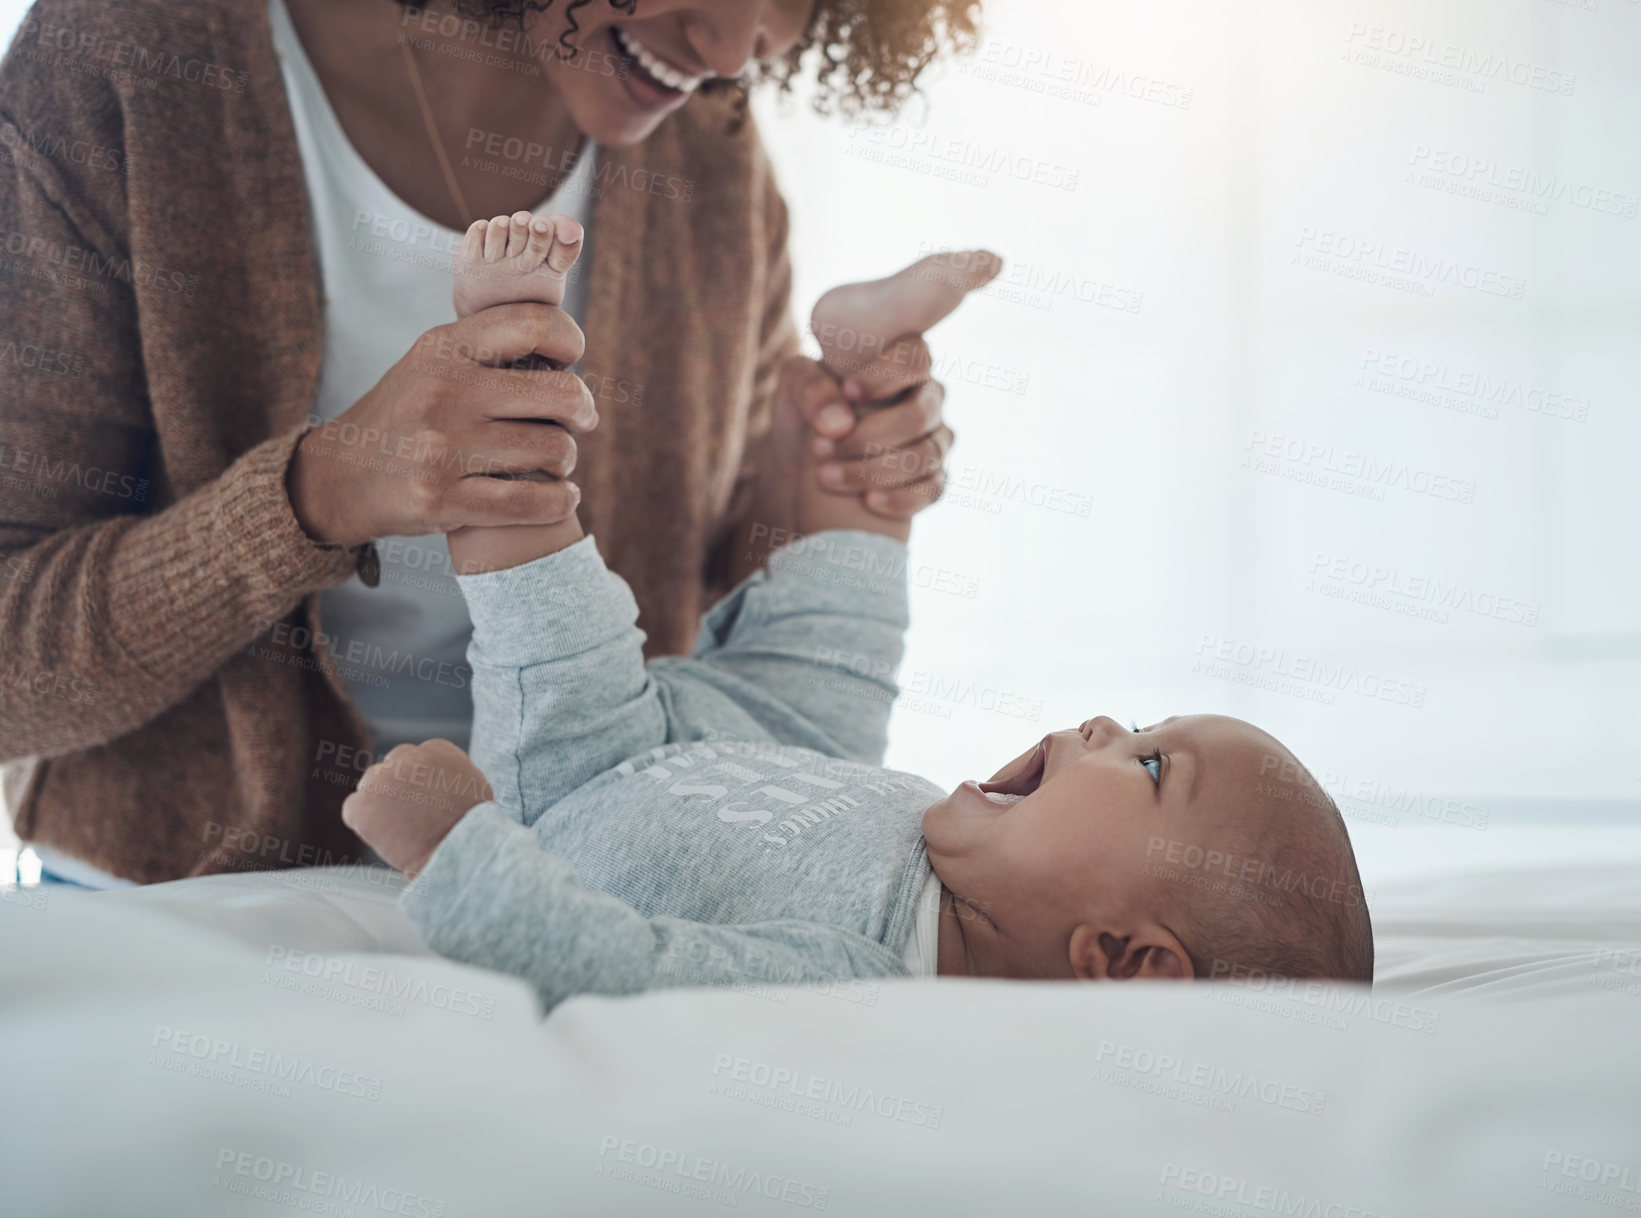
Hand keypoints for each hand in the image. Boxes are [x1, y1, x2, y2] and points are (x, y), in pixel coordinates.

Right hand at [287, 303, 595, 547]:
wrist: (338, 479)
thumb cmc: (405, 418)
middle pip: (561, 394)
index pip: (533, 323)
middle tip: (578, 422)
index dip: (570, 341)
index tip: (570, 362)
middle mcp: (443, 393)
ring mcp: (441, 450)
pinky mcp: (443, 502)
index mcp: (443, 349)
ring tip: (553, 463)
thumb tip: (565, 343)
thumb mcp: (431, 364)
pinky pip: (533, 502)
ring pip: (554, 450)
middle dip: (582, 412)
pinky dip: (561, 502)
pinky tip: (562, 497)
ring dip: (566, 460)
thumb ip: (487, 350)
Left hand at [340, 739, 491, 878]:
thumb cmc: (471, 829)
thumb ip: (449, 774)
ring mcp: (381, 779)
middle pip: (390, 768)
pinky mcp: (363, 803)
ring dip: (379, 805)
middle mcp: (406, 757)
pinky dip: (363, 826)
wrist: (458, 852)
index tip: (427, 803)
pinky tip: (386, 839)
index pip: (416, 758)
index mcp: (436, 749)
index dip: (419, 783)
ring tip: (402, 832)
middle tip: (410, 819)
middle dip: (396, 789)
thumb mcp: (473, 786)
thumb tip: (435, 778)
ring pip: (369, 786)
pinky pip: (353, 811)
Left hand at [798, 250, 1001, 519]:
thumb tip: (841, 423)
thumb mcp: (793, 389)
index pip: (915, 358)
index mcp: (901, 364)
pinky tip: (868, 500)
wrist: (803, 464)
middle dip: (869, 436)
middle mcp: (927, 399)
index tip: (849, 392)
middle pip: (920, 415)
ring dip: (874, 470)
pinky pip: (932, 489)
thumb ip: (811, 390)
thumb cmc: (806, 412)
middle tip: (820, 448)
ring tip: (826, 476)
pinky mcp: (932, 479)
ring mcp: (935, 440)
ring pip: (924, 456)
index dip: (886, 376)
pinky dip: (901, 498)